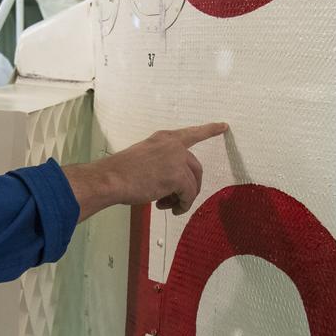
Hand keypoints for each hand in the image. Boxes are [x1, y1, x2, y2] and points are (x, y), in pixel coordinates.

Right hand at [62, 123, 228, 221]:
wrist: (111, 178)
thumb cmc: (121, 172)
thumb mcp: (144, 158)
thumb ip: (162, 164)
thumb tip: (173, 186)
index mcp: (164, 138)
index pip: (192, 133)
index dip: (209, 130)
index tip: (223, 126)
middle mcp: (174, 145)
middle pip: (196, 167)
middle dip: (191, 186)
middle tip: (178, 200)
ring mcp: (177, 159)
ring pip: (193, 184)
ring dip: (183, 198)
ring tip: (168, 206)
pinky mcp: (178, 176)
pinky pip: (189, 195)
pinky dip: (182, 205)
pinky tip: (172, 209)